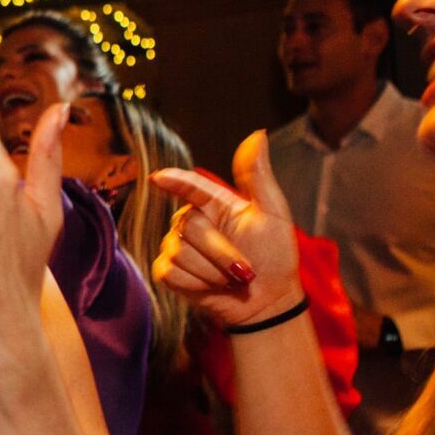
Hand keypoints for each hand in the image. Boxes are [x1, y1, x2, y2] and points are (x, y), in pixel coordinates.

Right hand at [151, 131, 303, 327]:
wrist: (268, 301)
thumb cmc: (274, 255)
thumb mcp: (273, 214)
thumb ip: (257, 176)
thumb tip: (258, 134)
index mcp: (213, 202)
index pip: (189, 186)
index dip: (174, 181)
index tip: (160, 178)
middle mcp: (190, 220)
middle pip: (189, 227)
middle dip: (221, 252)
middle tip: (245, 269)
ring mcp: (176, 246)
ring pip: (180, 253)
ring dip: (212, 272)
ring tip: (231, 279)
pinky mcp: (167, 271)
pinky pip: (172, 272)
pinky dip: (197, 284)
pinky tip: (212, 287)